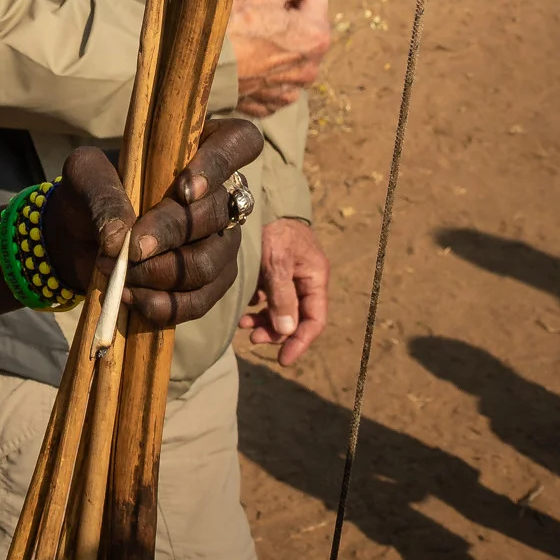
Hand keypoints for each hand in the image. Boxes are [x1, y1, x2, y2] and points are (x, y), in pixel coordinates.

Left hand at [42, 118, 263, 324]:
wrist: (78, 236)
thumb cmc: (90, 191)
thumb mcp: (83, 177)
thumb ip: (101, 194)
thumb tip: (120, 238)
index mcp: (198, 149)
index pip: (238, 142)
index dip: (219, 164)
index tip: (184, 190)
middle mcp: (221, 194)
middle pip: (217, 213)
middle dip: (169, 234)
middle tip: (129, 248)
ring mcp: (221, 239)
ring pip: (209, 262)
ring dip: (160, 274)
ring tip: (119, 273)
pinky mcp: (212, 281)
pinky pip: (201, 300)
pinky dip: (164, 304)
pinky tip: (131, 298)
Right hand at [227, 0, 329, 117]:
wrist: (195, 67)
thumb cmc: (228, 26)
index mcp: (316, 36)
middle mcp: (311, 66)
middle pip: (304, 28)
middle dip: (286, 19)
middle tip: (254, 14)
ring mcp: (290, 88)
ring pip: (289, 55)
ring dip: (276, 45)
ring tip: (247, 39)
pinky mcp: (270, 102)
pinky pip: (274, 80)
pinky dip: (264, 71)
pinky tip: (245, 62)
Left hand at [239, 217, 328, 365]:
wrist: (259, 200)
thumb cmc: (273, 229)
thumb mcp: (278, 261)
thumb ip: (282, 294)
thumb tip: (287, 331)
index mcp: (315, 278)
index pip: (314, 320)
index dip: (300, 342)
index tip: (282, 359)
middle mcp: (305, 280)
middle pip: (296, 318)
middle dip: (276, 333)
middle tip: (252, 338)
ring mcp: (288, 276)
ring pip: (280, 310)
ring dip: (264, 322)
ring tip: (244, 326)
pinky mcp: (272, 270)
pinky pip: (268, 297)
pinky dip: (257, 307)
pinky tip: (243, 310)